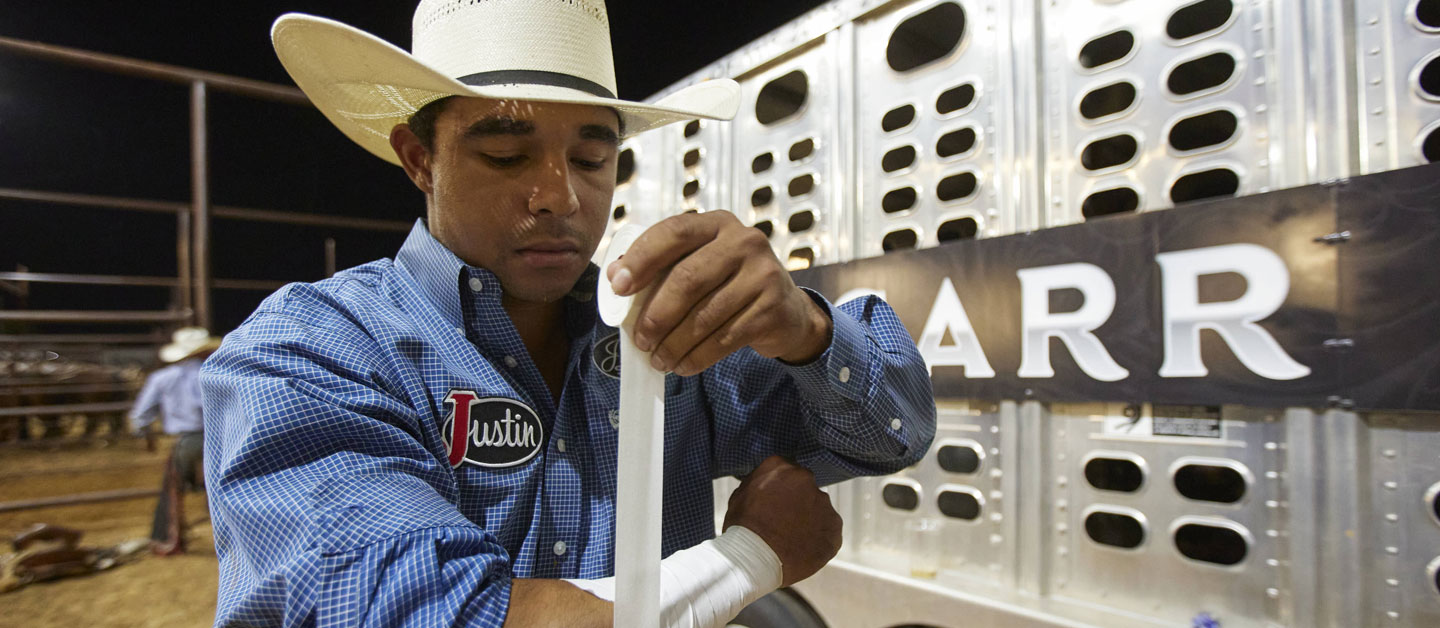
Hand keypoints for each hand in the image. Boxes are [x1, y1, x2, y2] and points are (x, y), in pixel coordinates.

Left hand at [606, 211, 830, 375]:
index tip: (618, 287)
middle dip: (656, 314)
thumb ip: (661, 266)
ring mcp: (763, 274)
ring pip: (705, 315)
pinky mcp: (772, 308)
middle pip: (687, 279)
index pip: (673, 233)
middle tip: (640, 339)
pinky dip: (697, 356)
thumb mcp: (699, 264)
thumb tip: (615, 277)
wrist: (786, 310)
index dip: (642, 259)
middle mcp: (743, 241)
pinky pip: (725, 338)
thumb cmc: (729, 285)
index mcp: (717, 224)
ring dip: (674, 343)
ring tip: (659, 358)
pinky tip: (683, 365)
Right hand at [722, 456, 841, 585]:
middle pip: (806, 489)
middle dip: (798, 503)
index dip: (783, 490)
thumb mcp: (741, 495)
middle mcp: (806, 479)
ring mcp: (823, 502)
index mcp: (781, 467)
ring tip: (792, 540)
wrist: (756, 558)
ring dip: (810, 521)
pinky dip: (819, 539)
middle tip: (784, 524)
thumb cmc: (743, 529)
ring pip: (819, 510)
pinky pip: (829, 531)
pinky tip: (803, 550)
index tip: (777, 504)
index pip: (787, 473)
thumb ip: (760, 484)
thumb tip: (767, 484)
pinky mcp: (834, 526)